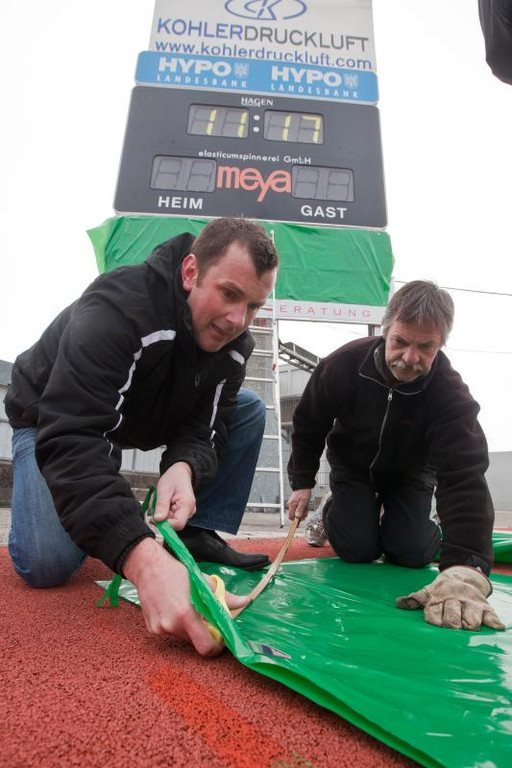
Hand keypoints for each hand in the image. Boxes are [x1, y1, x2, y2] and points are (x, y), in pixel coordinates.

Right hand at [123, 538, 249, 655]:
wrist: (146, 567)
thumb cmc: (176, 572)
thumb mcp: (203, 582)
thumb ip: (225, 597)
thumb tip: (246, 601)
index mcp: (185, 615)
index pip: (206, 647)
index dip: (217, 645)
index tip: (221, 635)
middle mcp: (170, 626)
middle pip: (196, 642)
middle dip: (204, 632)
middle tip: (206, 617)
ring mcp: (159, 629)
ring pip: (184, 637)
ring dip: (191, 628)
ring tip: (189, 608)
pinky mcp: (152, 629)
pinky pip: (172, 633)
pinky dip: (178, 625)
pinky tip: (175, 608)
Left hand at [154, 462, 195, 529]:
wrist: (180, 473)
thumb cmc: (174, 478)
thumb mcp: (164, 489)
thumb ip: (162, 505)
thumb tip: (158, 520)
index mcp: (187, 505)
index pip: (178, 524)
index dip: (165, 525)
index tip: (155, 519)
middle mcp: (189, 511)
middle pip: (173, 523)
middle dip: (161, 517)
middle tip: (155, 504)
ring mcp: (186, 512)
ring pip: (169, 520)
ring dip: (161, 513)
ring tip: (159, 500)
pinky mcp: (181, 512)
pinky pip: (170, 517)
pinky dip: (163, 511)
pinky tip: (163, 502)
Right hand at [286, 488, 311, 520]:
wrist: (303, 487)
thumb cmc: (304, 493)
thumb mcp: (304, 501)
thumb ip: (300, 509)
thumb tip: (297, 517)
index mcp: (292, 505)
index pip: (291, 517)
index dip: (296, 519)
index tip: (302, 517)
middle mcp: (290, 506)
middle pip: (294, 516)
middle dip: (301, 515)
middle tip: (305, 511)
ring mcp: (292, 505)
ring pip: (296, 513)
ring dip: (302, 512)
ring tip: (306, 507)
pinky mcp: (294, 504)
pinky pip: (298, 510)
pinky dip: (302, 509)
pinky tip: (304, 506)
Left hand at [396, 565, 504, 630]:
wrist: (463, 575)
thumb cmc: (442, 589)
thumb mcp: (428, 591)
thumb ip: (415, 598)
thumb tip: (399, 603)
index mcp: (439, 598)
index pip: (434, 614)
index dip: (434, 620)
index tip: (435, 623)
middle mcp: (455, 600)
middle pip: (452, 620)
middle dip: (451, 625)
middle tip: (451, 626)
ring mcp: (470, 604)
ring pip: (471, 620)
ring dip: (469, 625)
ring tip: (467, 626)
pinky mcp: (484, 606)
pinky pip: (491, 616)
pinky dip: (493, 622)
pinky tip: (495, 627)